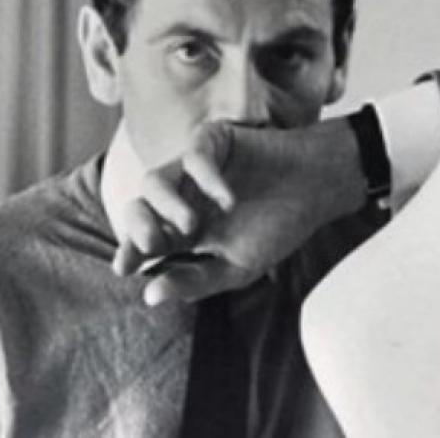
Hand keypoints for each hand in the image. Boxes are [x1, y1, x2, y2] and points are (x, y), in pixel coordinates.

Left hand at [113, 118, 365, 304]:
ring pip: (155, 181)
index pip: (144, 240)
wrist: (315, 187)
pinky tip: (228, 199)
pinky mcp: (211, 142)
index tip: (124, 268)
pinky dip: (206, 179)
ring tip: (191, 226)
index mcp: (183, 230)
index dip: (129, 252)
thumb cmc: (278, 227)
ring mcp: (192, 169)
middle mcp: (181, 198)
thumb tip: (150, 296)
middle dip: (138, 227)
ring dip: (166, 206)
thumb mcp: (237, 267)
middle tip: (152, 244)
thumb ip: (196, 281)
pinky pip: (194, 157)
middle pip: (139, 207)